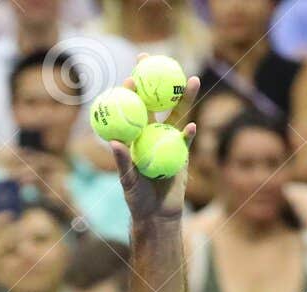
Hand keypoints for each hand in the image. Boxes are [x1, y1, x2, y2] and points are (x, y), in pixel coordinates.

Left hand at [106, 66, 198, 224]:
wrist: (157, 215)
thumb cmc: (137, 199)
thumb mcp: (127, 181)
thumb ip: (122, 162)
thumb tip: (114, 143)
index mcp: (137, 135)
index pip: (134, 108)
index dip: (133, 91)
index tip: (132, 76)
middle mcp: (153, 133)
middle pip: (157, 103)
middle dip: (159, 82)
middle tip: (161, 62)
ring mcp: (169, 140)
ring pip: (177, 114)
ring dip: (185, 98)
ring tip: (193, 80)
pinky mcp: (182, 153)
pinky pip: (186, 140)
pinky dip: (187, 134)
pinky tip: (190, 128)